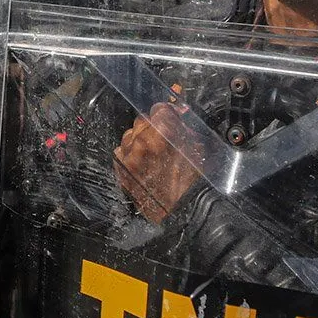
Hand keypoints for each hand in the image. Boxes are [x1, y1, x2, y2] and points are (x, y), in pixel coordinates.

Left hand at [114, 102, 201, 223]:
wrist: (184, 210)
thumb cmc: (194, 180)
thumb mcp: (196, 146)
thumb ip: (182, 127)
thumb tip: (175, 116)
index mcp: (163, 131)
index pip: (159, 108)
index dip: (166, 111)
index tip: (170, 115)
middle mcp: (142, 140)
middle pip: (142, 120)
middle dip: (153, 125)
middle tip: (162, 135)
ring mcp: (130, 156)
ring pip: (129, 135)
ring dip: (139, 139)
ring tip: (152, 150)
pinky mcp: (122, 170)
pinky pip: (121, 152)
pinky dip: (130, 154)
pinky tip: (141, 161)